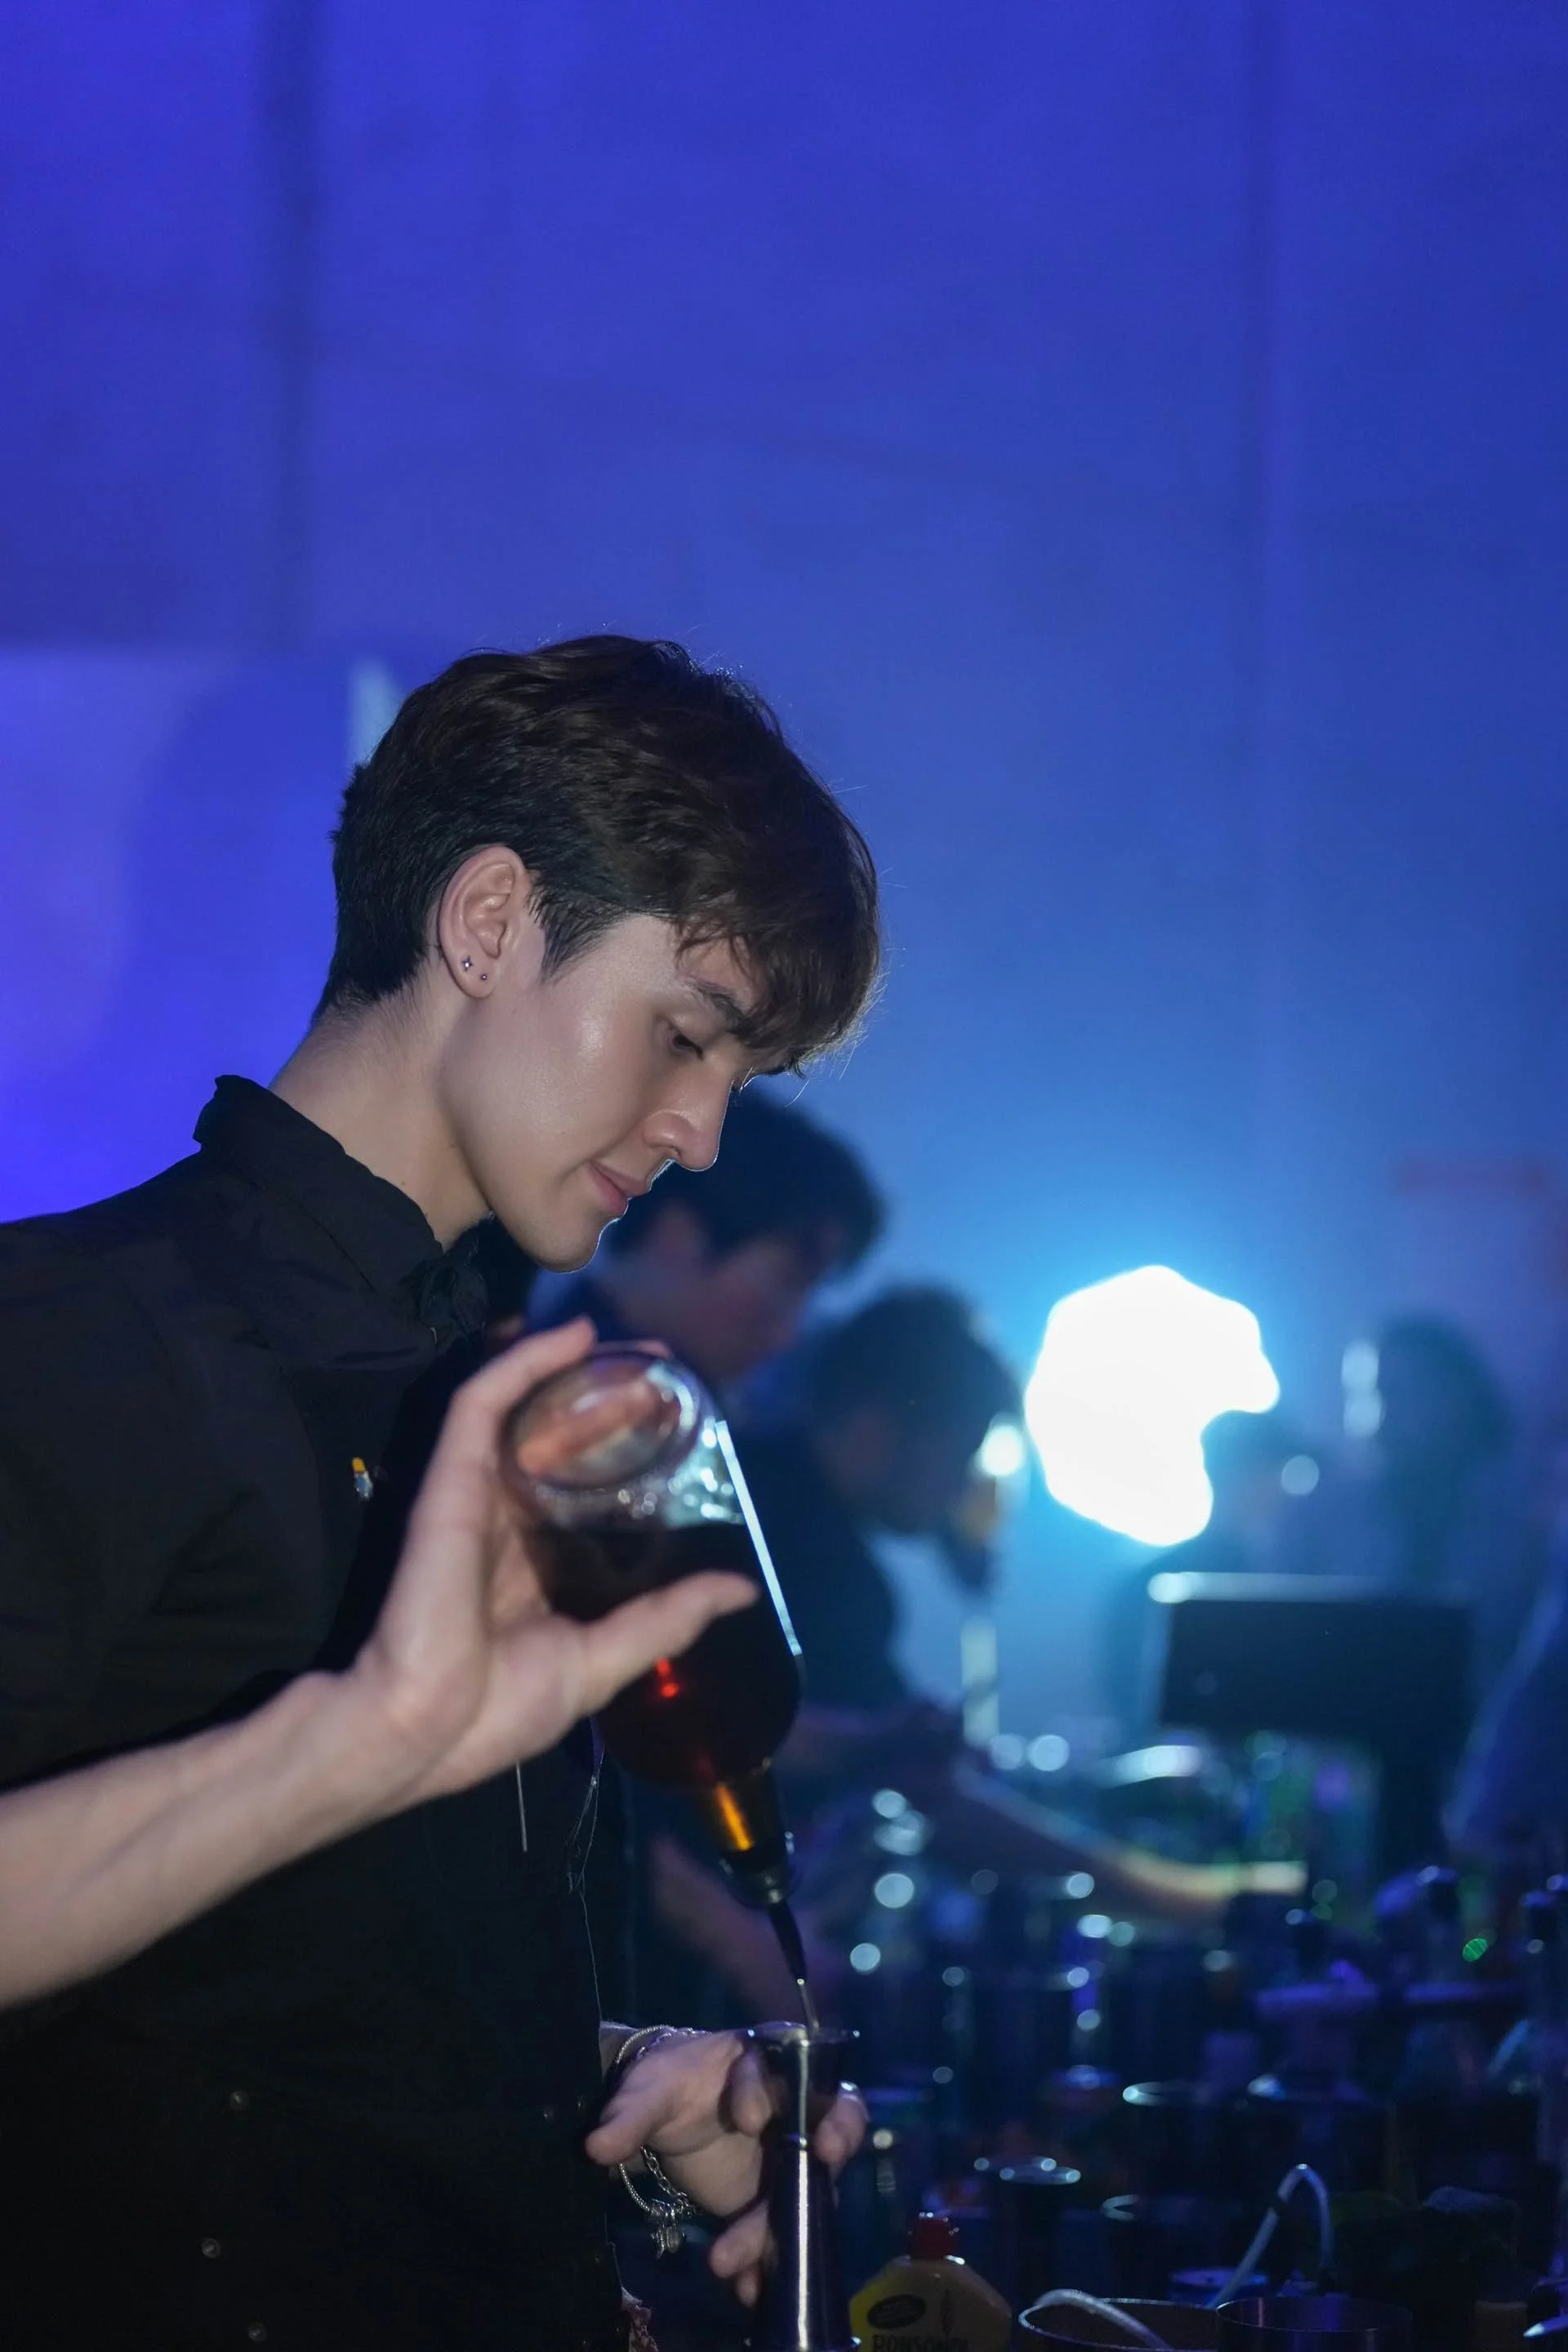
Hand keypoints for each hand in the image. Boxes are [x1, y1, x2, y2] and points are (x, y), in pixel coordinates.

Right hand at [345, 1320, 755, 1804]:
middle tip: (659, 1370)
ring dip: (571, 1369)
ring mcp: (475, 1493)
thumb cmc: (498, 1709)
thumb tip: (743, 1592)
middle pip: (559, 1439)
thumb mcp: (605, 1660)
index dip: (623, 1447)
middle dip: (608, 1399)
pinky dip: (522, 1362)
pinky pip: (481, 1401)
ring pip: (524, 1408)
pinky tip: (567, 1336)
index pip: (582, 1485)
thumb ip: (668, 1618)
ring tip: (625, 1344)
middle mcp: (505, 1519)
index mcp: (534, 1563)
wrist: (423, 1728)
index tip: (673, 1419)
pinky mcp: (449, 1476)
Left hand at [585, 2030, 865, 2307]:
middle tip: (826, 2156)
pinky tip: (749, 2286)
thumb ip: (627, 2116)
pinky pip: (789, 2225)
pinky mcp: (781, 2195)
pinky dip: (770, 2257)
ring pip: (811, 2183)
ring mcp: (793, 2152)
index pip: (779, 2064)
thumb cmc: (669, 2084)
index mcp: (762, 2056)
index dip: (769, 2090)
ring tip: (747, 2258)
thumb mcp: (647, 2091)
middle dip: (838, 2132)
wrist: (671, 2115)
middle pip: (834, 2111)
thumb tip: (595, 2146)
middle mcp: (793, 2102)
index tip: (750, 2120)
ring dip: (786, 2221)